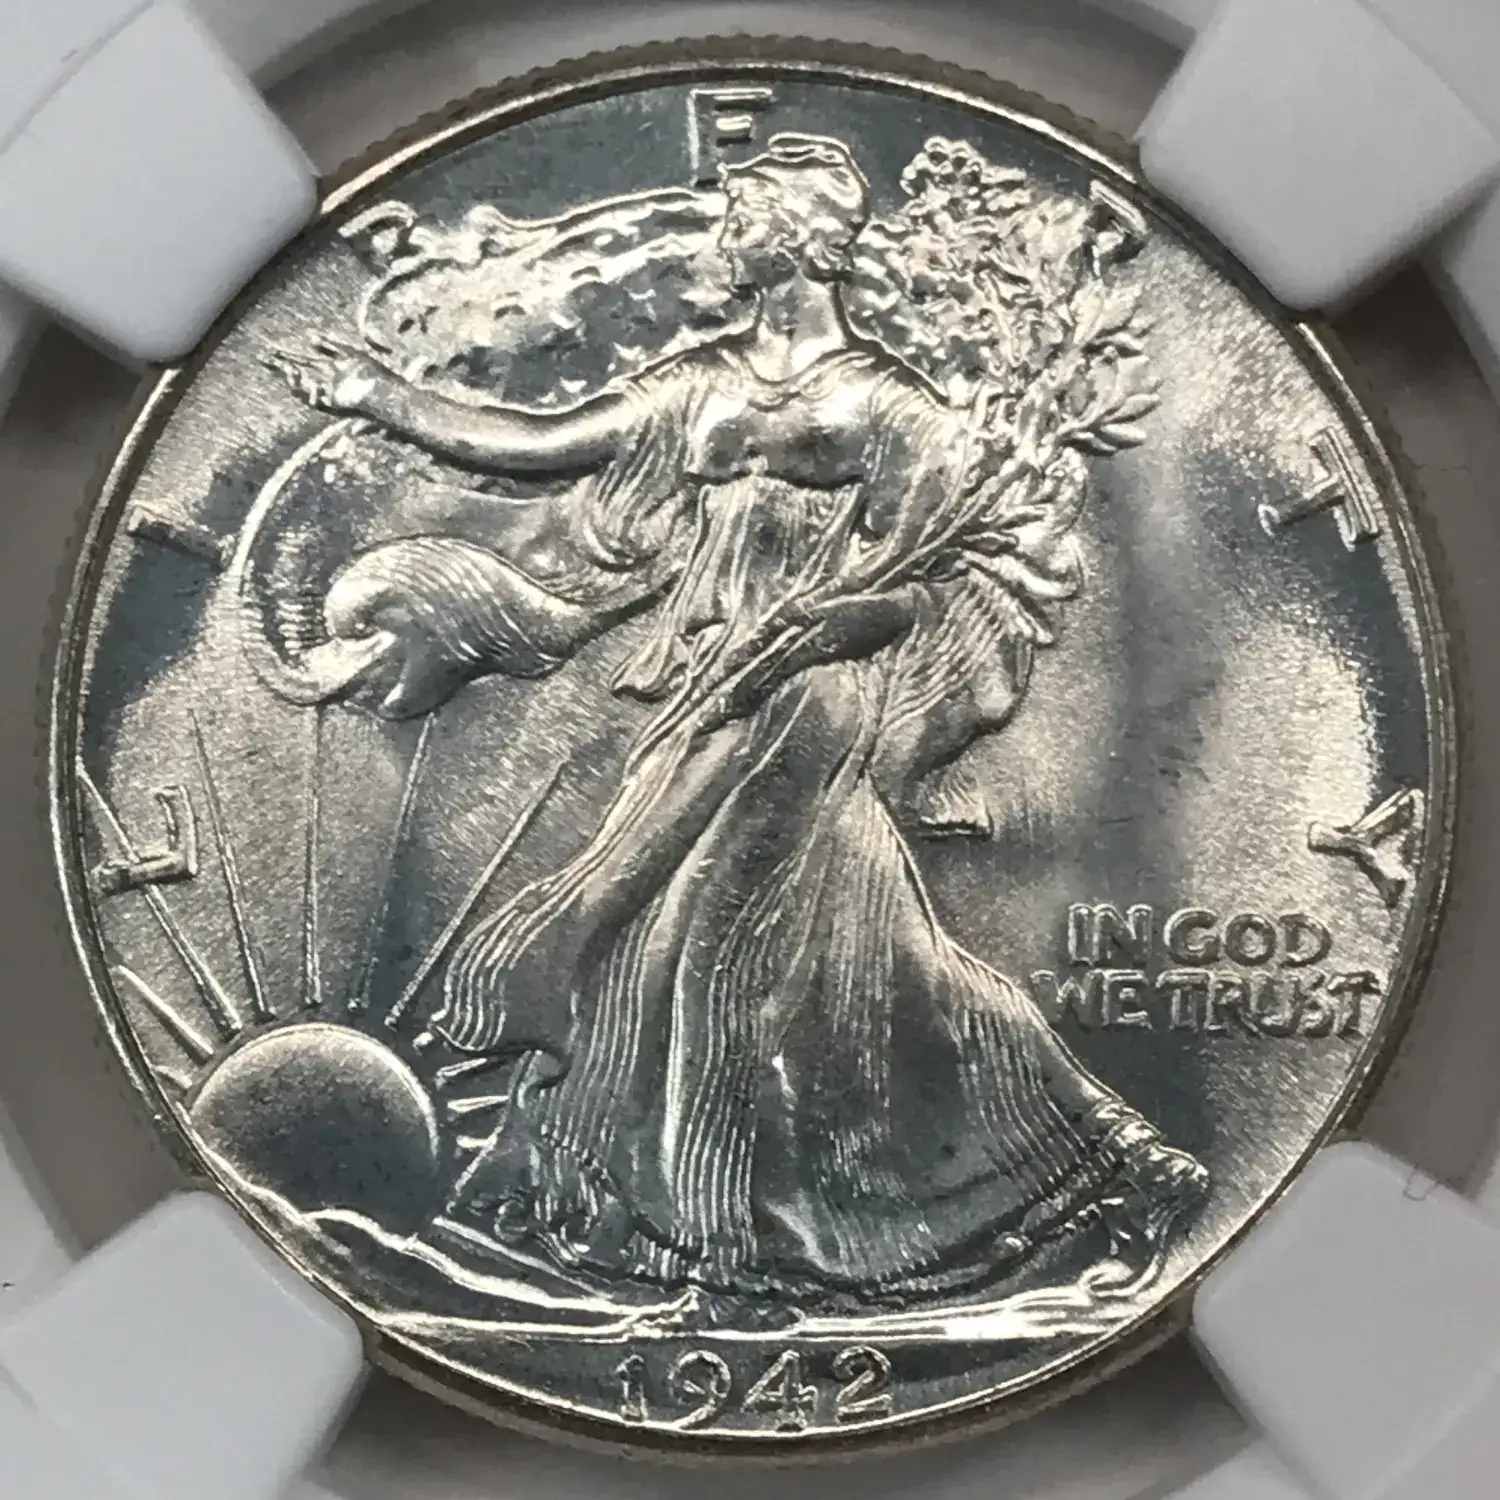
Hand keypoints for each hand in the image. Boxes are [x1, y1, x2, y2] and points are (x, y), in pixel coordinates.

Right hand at [265, 336, 396, 417]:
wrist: (391, 394)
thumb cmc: (377, 373)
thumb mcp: (354, 353)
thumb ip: (333, 344)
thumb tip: (311, 336)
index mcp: (331, 366)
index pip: (303, 359)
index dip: (287, 354)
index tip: (272, 349)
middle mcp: (327, 381)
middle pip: (297, 373)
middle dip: (280, 365)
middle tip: (264, 357)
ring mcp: (329, 394)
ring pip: (302, 390)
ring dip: (293, 380)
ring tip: (288, 369)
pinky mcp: (334, 406)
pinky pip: (315, 403)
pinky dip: (310, 394)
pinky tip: (311, 384)